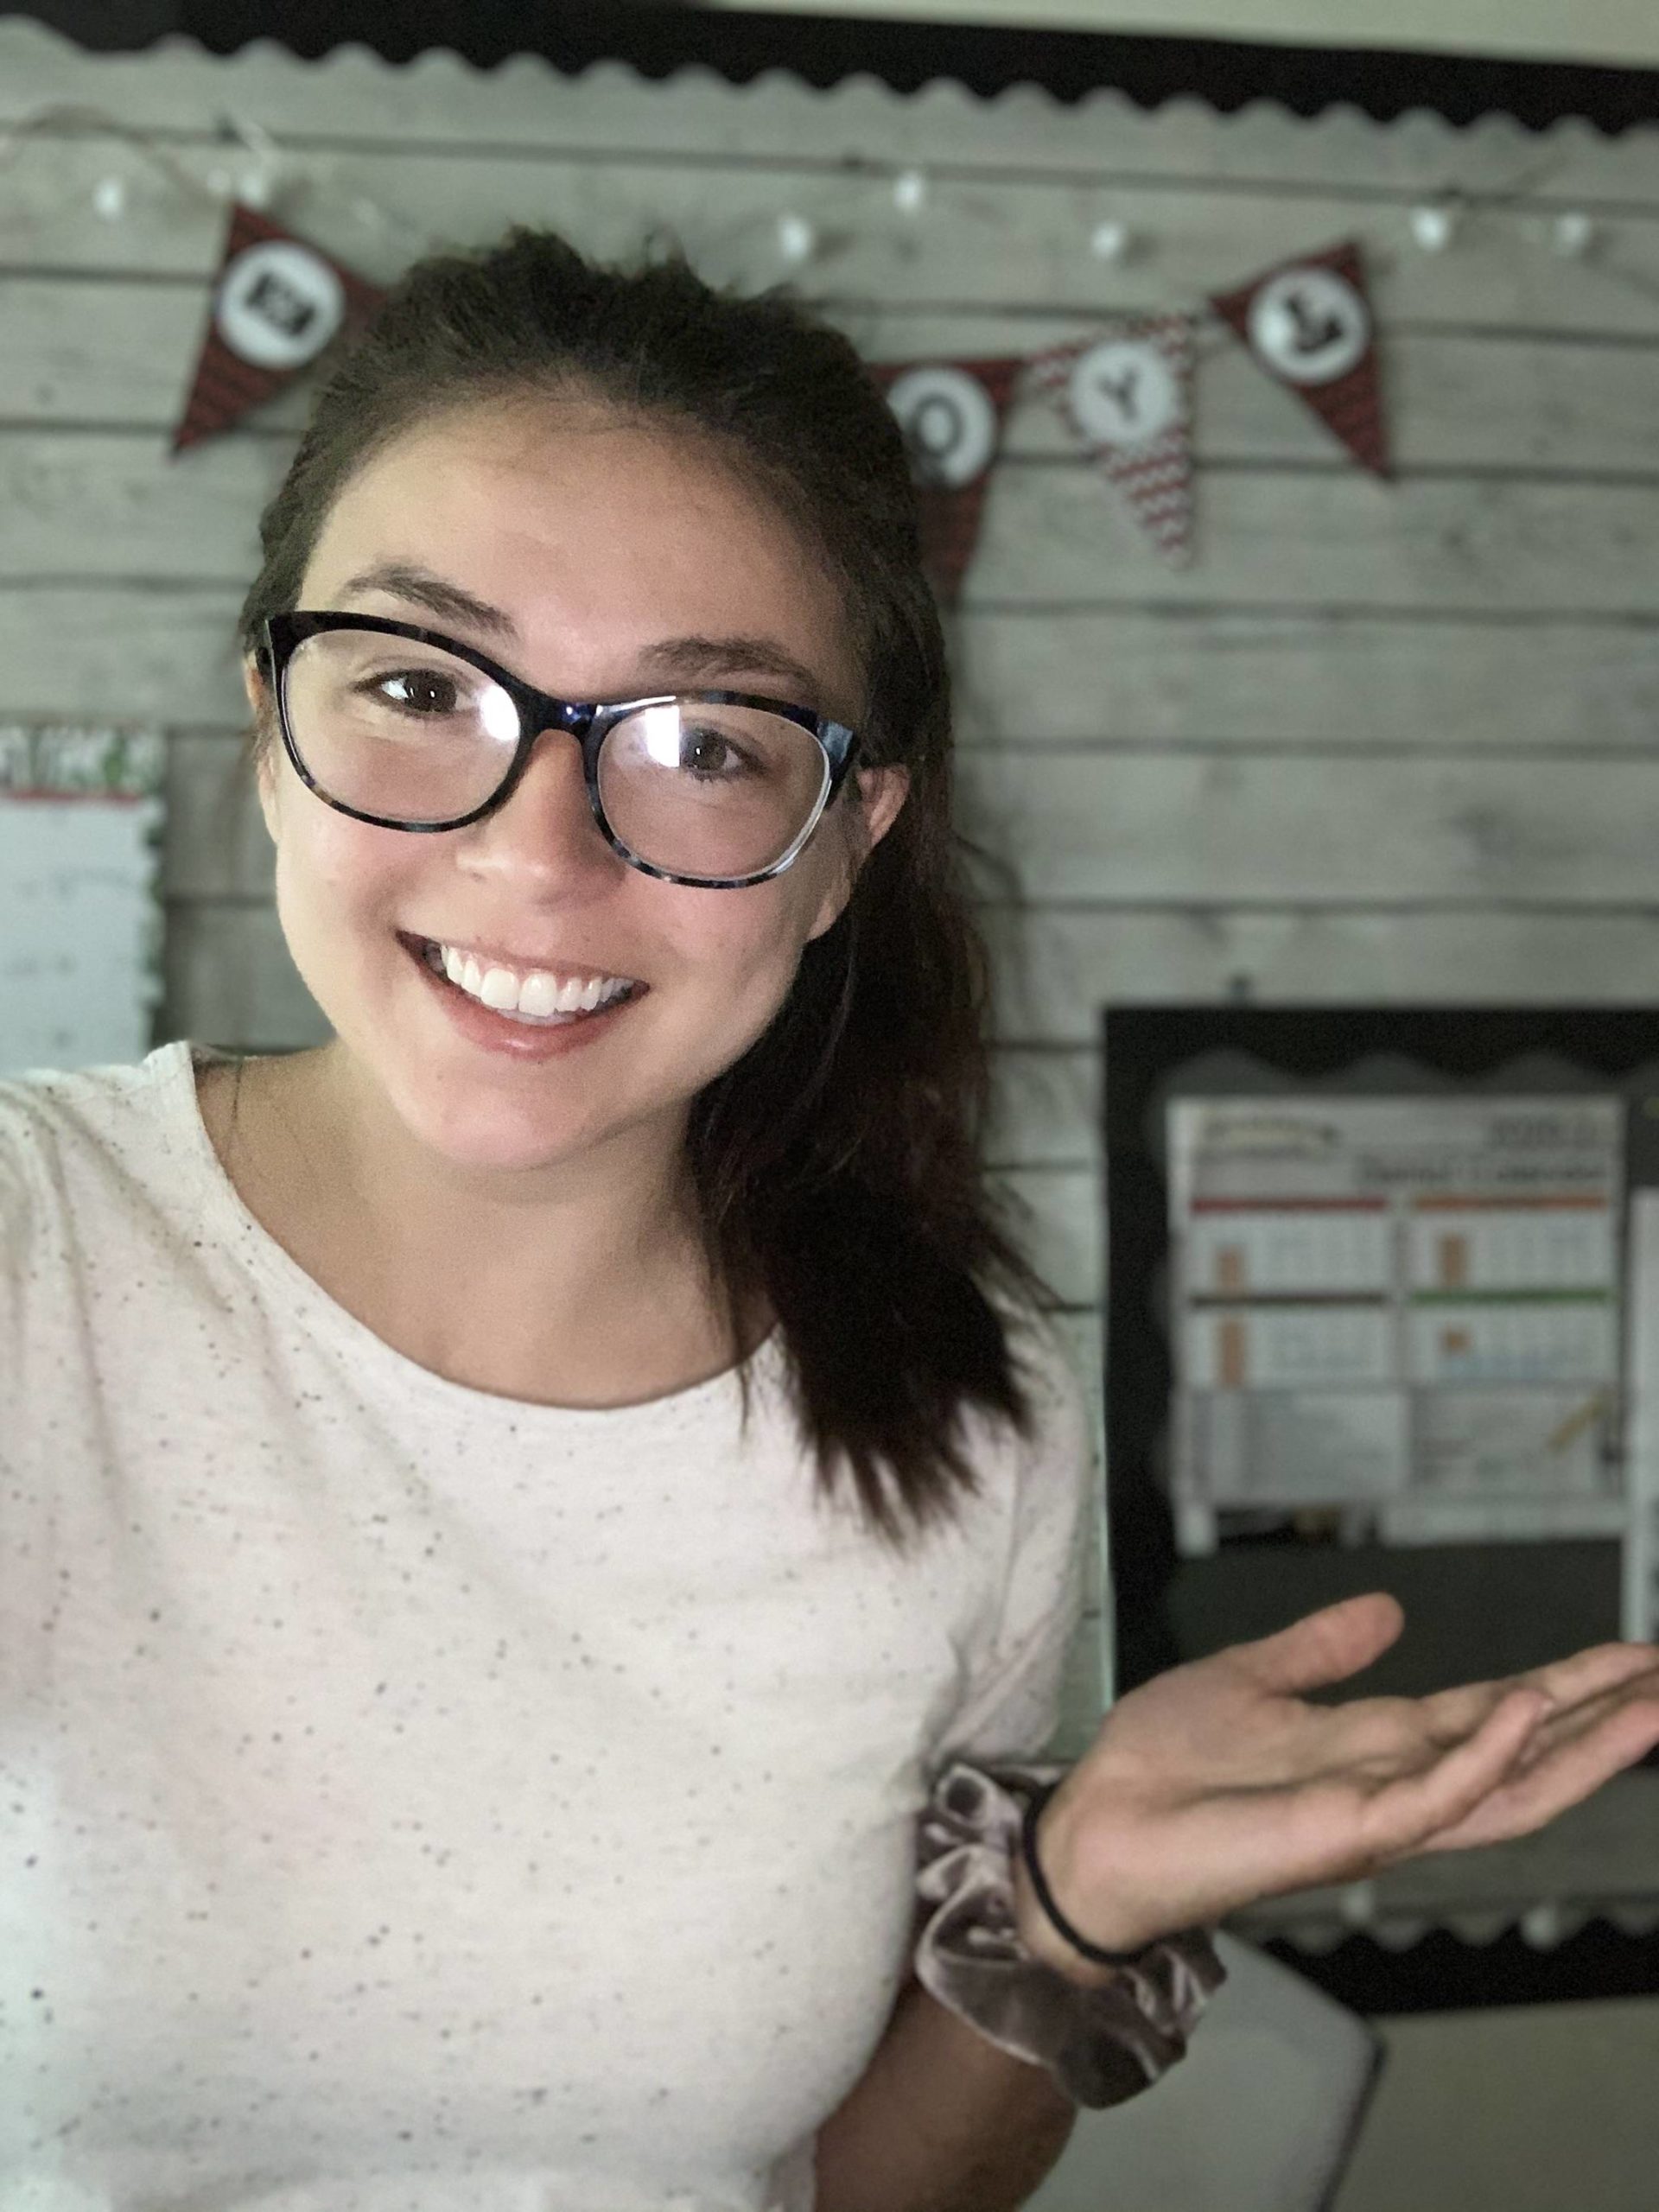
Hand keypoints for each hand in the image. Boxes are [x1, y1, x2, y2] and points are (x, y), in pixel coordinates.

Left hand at [1030, 1592, 1658, 1961]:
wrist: (1097, 1826)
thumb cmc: (1162, 1768)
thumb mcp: (1250, 1678)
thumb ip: (1322, 1651)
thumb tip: (1388, 1610)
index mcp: (1375, 1744)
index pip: (1494, 1711)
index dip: (1563, 1685)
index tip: (1629, 1657)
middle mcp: (1392, 1783)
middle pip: (1524, 1749)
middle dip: (1601, 1717)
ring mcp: (1377, 1814)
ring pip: (1505, 1783)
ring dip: (1578, 1744)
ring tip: (1647, 1703)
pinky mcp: (1344, 1833)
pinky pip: (1431, 1795)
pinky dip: (1484, 1756)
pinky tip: (1527, 1710)